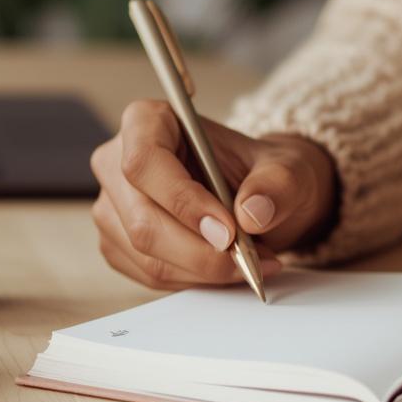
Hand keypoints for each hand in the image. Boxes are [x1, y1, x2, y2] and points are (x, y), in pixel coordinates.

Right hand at [91, 99, 337, 288]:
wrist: (259, 199)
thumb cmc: (264, 174)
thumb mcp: (288, 169)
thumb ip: (277, 184)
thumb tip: (252, 213)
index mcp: (147, 121)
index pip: (145, 162)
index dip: (183, 201)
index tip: (228, 230)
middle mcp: (118, 161)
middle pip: (143, 219)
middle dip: (201, 251)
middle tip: (249, 259)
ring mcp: (113, 206)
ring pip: (146, 254)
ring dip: (203, 269)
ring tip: (249, 262)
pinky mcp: (118, 243)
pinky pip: (150, 274)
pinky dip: (193, 279)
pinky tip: (224, 268)